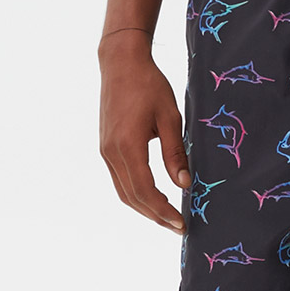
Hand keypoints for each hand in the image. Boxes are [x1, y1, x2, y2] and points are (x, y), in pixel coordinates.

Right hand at [99, 35, 188, 233]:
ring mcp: (105, 151)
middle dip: (155, 216)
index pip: (145, 190)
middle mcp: (111, 153)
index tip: (181, 223)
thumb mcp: (170, 117)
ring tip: (167, 218)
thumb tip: (184, 184)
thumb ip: (175, 153)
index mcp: (128, 145)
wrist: (121, 63)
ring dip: (145, 208)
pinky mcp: (105, 147)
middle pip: (132, 197)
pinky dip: (136, 194)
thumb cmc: (149, 85)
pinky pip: (119, 180)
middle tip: (178, 227)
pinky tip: (152, 198)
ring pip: (123, 192)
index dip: (163, 211)